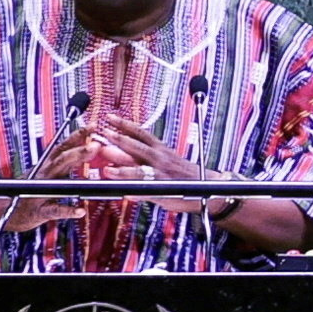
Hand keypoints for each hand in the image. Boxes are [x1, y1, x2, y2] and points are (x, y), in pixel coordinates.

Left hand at [43, 106, 184, 185]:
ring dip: (123, 171)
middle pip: (138, 147)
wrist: (208, 187)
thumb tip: (116, 150)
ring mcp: (162, 174)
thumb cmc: (182, 173)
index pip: (140, 133)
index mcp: (160, 149)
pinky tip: (128, 194)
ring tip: (107, 170)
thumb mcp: (164, 158)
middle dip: (119, 141)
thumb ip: (142, 155)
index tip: (109, 117)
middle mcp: (160, 158)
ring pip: (140, 171)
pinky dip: (139, 193)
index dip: (124, 124)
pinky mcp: (165, 191)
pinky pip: (150, 192)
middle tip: (103, 135)